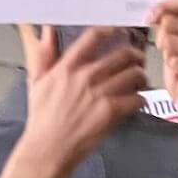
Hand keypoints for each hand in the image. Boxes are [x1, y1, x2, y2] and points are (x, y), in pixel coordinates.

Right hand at [1, 24, 146, 177]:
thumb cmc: (42, 116)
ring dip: (141, 76)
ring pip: (134, 75)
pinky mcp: (112, 111)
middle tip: (138, 60)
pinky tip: (138, 100)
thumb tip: (45, 31)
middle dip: (135, 56)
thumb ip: (42, 55)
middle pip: (122, 55)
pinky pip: (138, 98)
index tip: (119, 31)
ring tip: (140, 80)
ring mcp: (100, 93)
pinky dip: (141, 98)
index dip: (111, 31)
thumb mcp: (36, 82)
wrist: (48, 146)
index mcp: (67, 67)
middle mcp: (85, 76)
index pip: (92, 38)